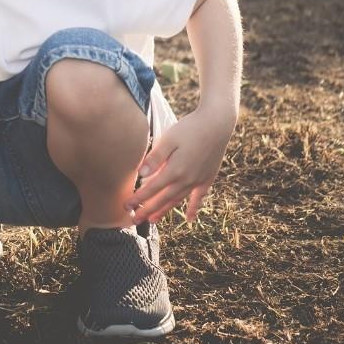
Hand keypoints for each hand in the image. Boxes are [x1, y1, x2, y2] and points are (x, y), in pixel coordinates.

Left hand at [126, 106, 236, 223]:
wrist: (217, 123)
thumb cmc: (189, 128)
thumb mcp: (168, 139)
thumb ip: (155, 158)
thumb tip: (141, 174)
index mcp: (175, 170)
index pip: (151, 189)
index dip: (138, 199)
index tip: (126, 206)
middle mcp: (187, 180)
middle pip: (163, 199)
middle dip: (147, 210)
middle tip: (134, 220)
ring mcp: (199, 180)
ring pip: (178, 200)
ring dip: (164, 211)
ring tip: (153, 220)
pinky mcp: (208, 178)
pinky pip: (199, 198)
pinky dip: (193, 208)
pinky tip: (189, 219)